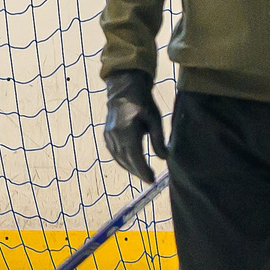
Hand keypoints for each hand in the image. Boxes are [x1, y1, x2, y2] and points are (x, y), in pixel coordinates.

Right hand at [103, 70, 167, 184]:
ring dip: (131, 168)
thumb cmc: (143, 103)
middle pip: (126, 160)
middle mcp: (115, 135)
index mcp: (128, 130)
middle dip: (138, 172)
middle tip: (150, 178)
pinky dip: (123, 161)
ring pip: (119, 159)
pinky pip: (114, 154)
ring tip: (143, 173)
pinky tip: (132, 164)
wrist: (124, 90)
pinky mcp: (106, 136)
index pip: (134, 156)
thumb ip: (159, 139)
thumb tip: (164, 158)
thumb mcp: (155, 119)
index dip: (142, 170)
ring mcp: (108, 135)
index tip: (151, 179)